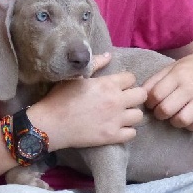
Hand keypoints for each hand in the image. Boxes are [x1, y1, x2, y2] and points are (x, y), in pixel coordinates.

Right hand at [28, 53, 146, 150]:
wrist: (50, 124)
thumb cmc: (60, 98)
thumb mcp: (77, 76)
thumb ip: (95, 63)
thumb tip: (109, 55)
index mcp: (108, 84)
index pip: (131, 78)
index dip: (125, 80)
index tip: (118, 85)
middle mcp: (116, 101)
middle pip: (142, 95)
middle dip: (135, 95)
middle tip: (124, 99)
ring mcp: (116, 120)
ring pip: (139, 115)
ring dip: (131, 113)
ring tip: (121, 114)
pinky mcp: (112, 136)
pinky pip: (132, 133)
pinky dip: (127, 130)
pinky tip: (117, 127)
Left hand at [143, 44, 192, 131]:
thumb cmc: (192, 67)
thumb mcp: (172, 67)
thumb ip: (155, 80)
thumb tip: (141, 95)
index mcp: (178, 74)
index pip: (156, 95)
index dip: (150, 102)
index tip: (152, 102)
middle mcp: (191, 87)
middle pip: (166, 110)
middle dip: (159, 113)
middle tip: (161, 111)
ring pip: (182, 120)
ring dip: (174, 121)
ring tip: (174, 115)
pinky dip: (190, 125)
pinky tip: (188, 117)